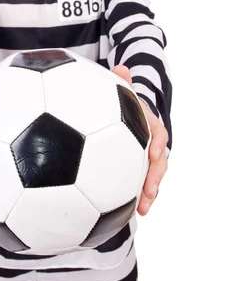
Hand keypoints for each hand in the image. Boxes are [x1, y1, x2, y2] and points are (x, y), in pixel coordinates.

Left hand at [111, 65, 167, 215]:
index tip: (154, 151)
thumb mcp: (121, 94)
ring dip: (150, 192)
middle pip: (159, 161)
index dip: (158, 141)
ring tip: (143, 209)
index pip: (158, 132)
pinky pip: (140, 184)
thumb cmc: (121, 106)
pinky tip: (129, 212)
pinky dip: (137, 197)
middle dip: (156, 176)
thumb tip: (121, 68)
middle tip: (148, 191)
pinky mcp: (136, 170)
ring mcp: (144, 158)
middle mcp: (150, 143)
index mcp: (147, 125)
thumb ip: (121, 84)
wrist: (123, 117)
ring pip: (152, 176)